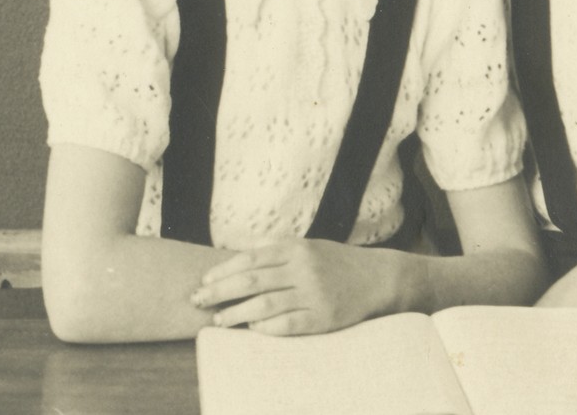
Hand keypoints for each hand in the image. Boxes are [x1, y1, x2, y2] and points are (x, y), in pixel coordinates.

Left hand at [190, 237, 417, 335]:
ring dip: (236, 314)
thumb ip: (277, 251)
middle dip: (220, 292)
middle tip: (198, 301)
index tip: (204, 281)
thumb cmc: (337, 262)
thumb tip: (240, 257)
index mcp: (296, 249)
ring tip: (218, 320)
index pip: (250, 259)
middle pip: (251, 281)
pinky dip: (265, 328)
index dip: (223, 271)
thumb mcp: (309, 247)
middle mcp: (303, 269)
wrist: (377, 277)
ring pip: (264, 305)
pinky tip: (251, 330)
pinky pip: (287, 324)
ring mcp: (313, 294)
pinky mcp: (323, 317)